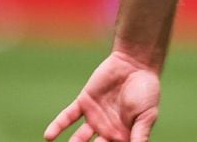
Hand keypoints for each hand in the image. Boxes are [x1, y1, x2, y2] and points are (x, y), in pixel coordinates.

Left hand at [44, 51, 159, 141]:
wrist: (136, 63)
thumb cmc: (147, 90)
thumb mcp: (147, 115)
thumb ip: (140, 135)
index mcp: (123, 134)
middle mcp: (107, 129)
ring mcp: (94, 116)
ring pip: (78, 138)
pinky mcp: (84, 103)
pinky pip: (67, 117)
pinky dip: (57, 126)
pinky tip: (49, 136)